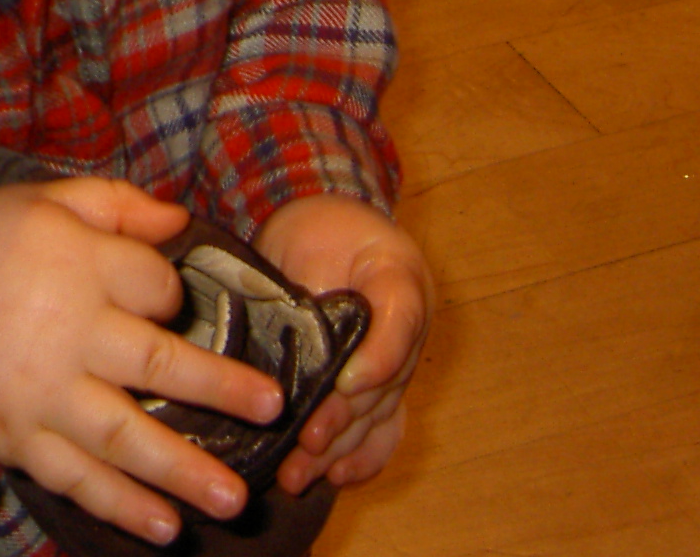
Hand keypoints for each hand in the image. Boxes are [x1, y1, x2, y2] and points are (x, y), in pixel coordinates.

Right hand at [0, 178, 284, 545]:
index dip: (173, 292)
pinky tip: (165, 528)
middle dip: (220, 388)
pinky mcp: (19, 439)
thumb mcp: (40, 200)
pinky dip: (121, 507)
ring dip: (183, 469)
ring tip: (235, 499)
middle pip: (157, 362)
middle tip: (273, 410)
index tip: (174, 300)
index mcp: (74, 263)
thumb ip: (115, 204)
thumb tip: (182, 220)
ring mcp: (42, 393)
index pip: (154, 284)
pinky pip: (77, 478)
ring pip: (125, 435)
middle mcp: (65, 330)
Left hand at [250, 194, 430, 493]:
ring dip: (342, 448)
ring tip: (302, 472)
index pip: (401, 321)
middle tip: (308, 440)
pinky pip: (383, 427)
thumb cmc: (321, 227)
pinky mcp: (379, 383)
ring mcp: (397, 361)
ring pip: (377, 414)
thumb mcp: (315, 236)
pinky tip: (335, 477)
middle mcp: (406, 329)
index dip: (377, 359)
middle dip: (344, 418)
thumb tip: (292, 342)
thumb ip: (311, 288)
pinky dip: (362, 456)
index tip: (347, 384)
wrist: (328, 223)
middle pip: (383, 383)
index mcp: (400, 278)